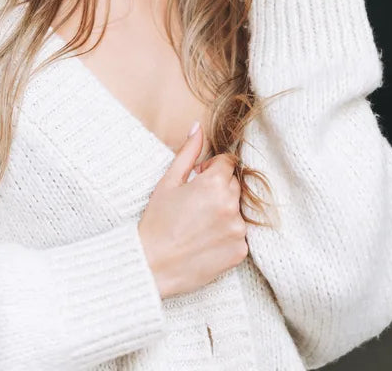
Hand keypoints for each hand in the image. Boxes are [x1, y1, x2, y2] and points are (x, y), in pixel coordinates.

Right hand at [137, 125, 248, 298]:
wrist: (151, 266)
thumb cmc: (156, 222)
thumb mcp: (168, 182)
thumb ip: (188, 152)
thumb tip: (197, 127)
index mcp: (214, 184)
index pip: (227, 163)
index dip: (210, 170)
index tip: (196, 181)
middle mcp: (231, 205)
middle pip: (234, 185)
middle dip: (218, 189)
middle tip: (194, 205)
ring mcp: (238, 230)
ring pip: (237, 210)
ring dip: (223, 212)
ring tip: (198, 225)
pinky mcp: (240, 251)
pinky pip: (239, 234)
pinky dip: (226, 235)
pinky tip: (205, 240)